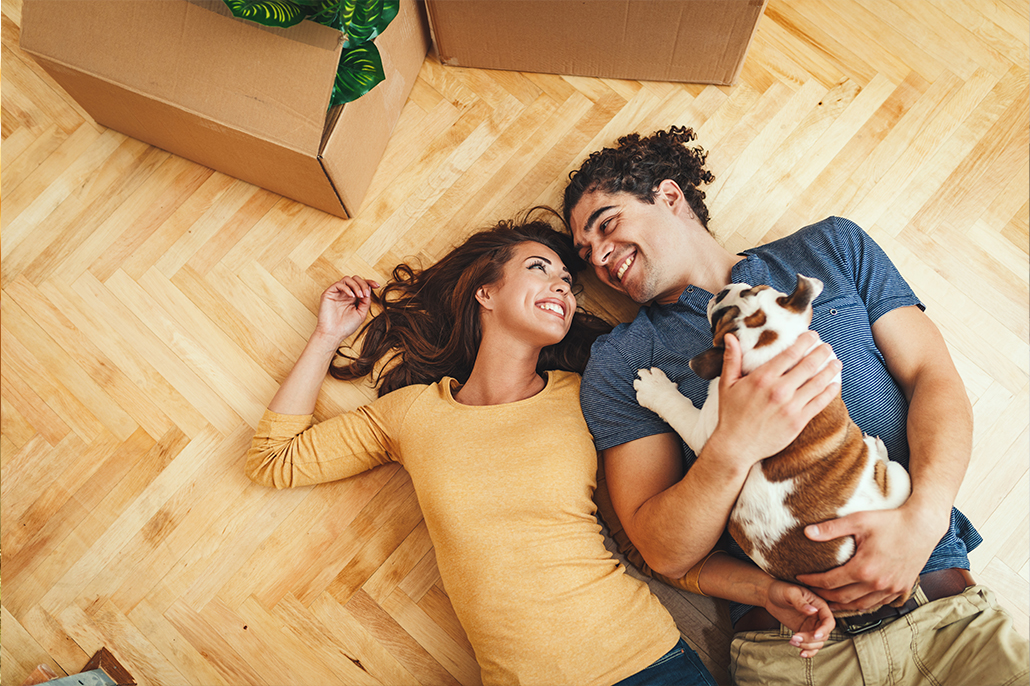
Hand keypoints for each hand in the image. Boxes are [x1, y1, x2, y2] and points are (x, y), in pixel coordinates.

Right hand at [314, 276, 379, 345]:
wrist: (333, 335)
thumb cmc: (346, 327)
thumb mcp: (361, 313)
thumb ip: (366, 301)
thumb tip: (369, 289)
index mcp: (352, 298)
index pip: (361, 285)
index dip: (369, 283)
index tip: (377, 286)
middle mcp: (344, 294)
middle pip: (355, 279)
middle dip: (363, 284)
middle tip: (366, 294)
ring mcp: (337, 293)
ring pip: (347, 279)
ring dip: (356, 285)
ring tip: (360, 296)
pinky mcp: (328, 293)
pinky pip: (339, 284)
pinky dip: (347, 288)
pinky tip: (351, 296)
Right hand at [705, 331, 841, 470]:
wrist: (737, 446)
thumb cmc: (731, 415)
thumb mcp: (727, 384)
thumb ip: (732, 359)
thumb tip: (730, 336)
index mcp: (762, 378)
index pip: (790, 354)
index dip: (804, 342)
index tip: (812, 335)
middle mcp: (779, 390)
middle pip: (808, 365)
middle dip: (821, 353)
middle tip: (827, 347)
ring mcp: (791, 406)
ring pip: (818, 383)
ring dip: (830, 370)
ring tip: (836, 363)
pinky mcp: (798, 421)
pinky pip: (819, 403)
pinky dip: (830, 392)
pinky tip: (835, 384)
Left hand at [765, 580, 834, 657]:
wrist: (769, 595)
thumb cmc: (781, 589)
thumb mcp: (791, 592)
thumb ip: (801, 602)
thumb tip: (813, 611)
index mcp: (819, 605)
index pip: (828, 621)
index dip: (824, 630)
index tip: (815, 635)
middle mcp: (818, 617)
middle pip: (824, 635)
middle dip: (810, 639)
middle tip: (795, 637)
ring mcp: (811, 626)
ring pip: (818, 643)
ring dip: (807, 646)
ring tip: (792, 640)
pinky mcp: (804, 632)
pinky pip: (811, 645)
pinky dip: (808, 651)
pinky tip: (800, 653)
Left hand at [796, 506, 936, 612]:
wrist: (922, 525)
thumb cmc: (890, 521)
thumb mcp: (858, 520)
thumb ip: (831, 529)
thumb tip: (806, 533)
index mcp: (863, 568)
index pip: (829, 582)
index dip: (812, 581)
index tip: (799, 577)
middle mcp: (877, 583)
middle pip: (842, 598)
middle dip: (822, 595)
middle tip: (809, 589)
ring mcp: (891, 589)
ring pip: (860, 605)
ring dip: (841, 605)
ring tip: (826, 600)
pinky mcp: (901, 589)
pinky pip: (878, 604)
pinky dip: (862, 605)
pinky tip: (854, 601)